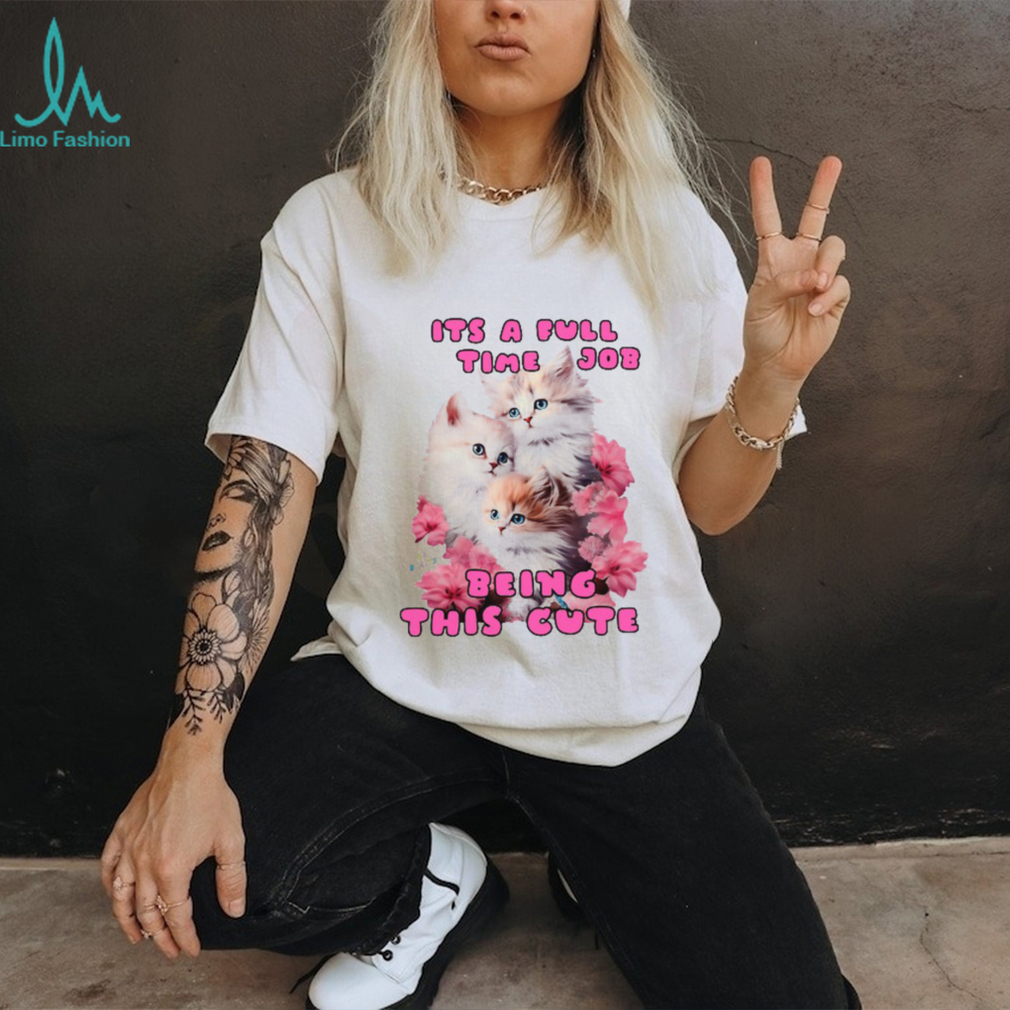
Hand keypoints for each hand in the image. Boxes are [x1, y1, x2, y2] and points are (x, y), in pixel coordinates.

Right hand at [99, 753, 245, 959]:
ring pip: (121, 897)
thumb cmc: (211, 797)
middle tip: (169, 949)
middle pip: (147, 912)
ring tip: (137, 937)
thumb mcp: (231, 840)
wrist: (188, 762)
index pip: (176, 915)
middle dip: (158, 936)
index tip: (191, 949)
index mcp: (172, 868)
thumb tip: (233, 910)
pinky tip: (117, 896)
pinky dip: (110, 888)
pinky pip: (108, 868)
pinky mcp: (120, 833)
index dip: (184, 937)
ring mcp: (129, 848)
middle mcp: (144, 863)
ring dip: (128, 921)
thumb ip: (232, 879)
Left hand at [743, 155, 850, 385]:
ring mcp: (820, 276)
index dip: (764, 192)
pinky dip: (826, 296)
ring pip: (835, 248)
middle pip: (816, 215)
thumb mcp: (759, 305)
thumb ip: (782, 283)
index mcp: (774, 257)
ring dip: (826, 264)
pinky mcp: (836, 295)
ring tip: (815, 284)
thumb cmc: (761, 331)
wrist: (777, 362)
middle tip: (833, 160)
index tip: (760, 163)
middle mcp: (800, 260)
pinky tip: (812, 310)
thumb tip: (814, 275)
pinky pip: (839, 284)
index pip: (769, 220)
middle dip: (824, 187)